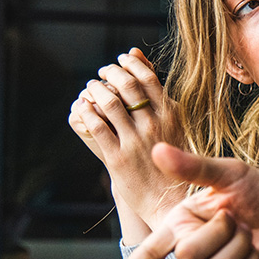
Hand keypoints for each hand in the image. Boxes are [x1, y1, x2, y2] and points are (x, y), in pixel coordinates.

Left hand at [68, 48, 185, 225]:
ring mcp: (135, 142)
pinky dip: (86, 113)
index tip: (121, 59)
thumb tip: (142, 61)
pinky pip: (97, 127)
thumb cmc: (174, 160)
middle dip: (111, 72)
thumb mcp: (174, 125)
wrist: (170, 199)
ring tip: (91, 87)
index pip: (148, 77)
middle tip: (102, 71)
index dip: (131, 64)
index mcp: (171, 115)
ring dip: (95, 90)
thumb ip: (159, 97)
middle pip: (127, 86)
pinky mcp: (118, 159)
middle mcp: (154, 125)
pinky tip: (83, 108)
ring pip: (110, 104)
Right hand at [102, 142, 258, 258]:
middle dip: (219, 232)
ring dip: (238, 247)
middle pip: (186, 255)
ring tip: (249, 234)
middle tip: (237, 218)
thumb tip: (158, 149)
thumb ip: (193, 167)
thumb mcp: (230, 174)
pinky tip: (257, 253)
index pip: (149, 252)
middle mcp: (192, 248)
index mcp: (182, 222)